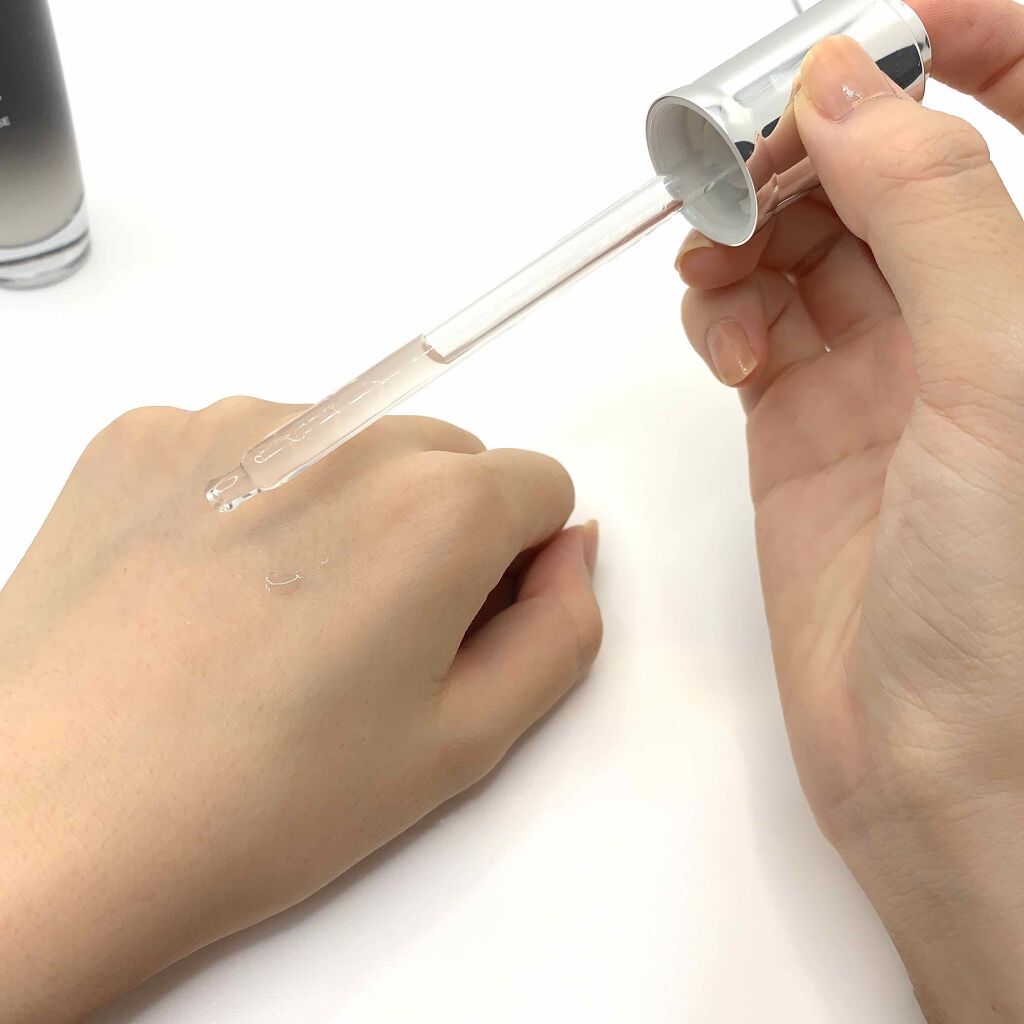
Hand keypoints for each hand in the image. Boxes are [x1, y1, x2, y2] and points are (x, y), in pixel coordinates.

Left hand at [0, 404, 600, 1022]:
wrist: (50, 823)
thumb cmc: (258, 801)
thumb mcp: (460, 744)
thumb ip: (561, 632)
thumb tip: (570, 551)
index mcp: (437, 509)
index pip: (538, 484)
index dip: (514, 562)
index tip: (455, 624)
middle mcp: (341, 437)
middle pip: (444, 457)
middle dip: (435, 530)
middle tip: (364, 635)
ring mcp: (231, 425)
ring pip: (347, 447)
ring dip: (342, 512)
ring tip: (274, 620)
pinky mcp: (145, 437)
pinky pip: (248, 447)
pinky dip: (253, 500)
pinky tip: (208, 592)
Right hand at [678, 4, 1023, 1019]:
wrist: (930, 766)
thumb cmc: (1007, 617)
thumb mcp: (996, 379)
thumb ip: (930, 213)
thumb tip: (847, 92)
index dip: (960, 45)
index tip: (869, 36)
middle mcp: (976, 322)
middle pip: (886, 167)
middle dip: (808, 144)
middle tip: (742, 155)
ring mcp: (888, 370)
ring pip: (806, 237)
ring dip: (751, 223)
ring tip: (718, 256)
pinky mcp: (807, 422)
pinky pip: (755, 315)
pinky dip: (726, 299)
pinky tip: (722, 327)